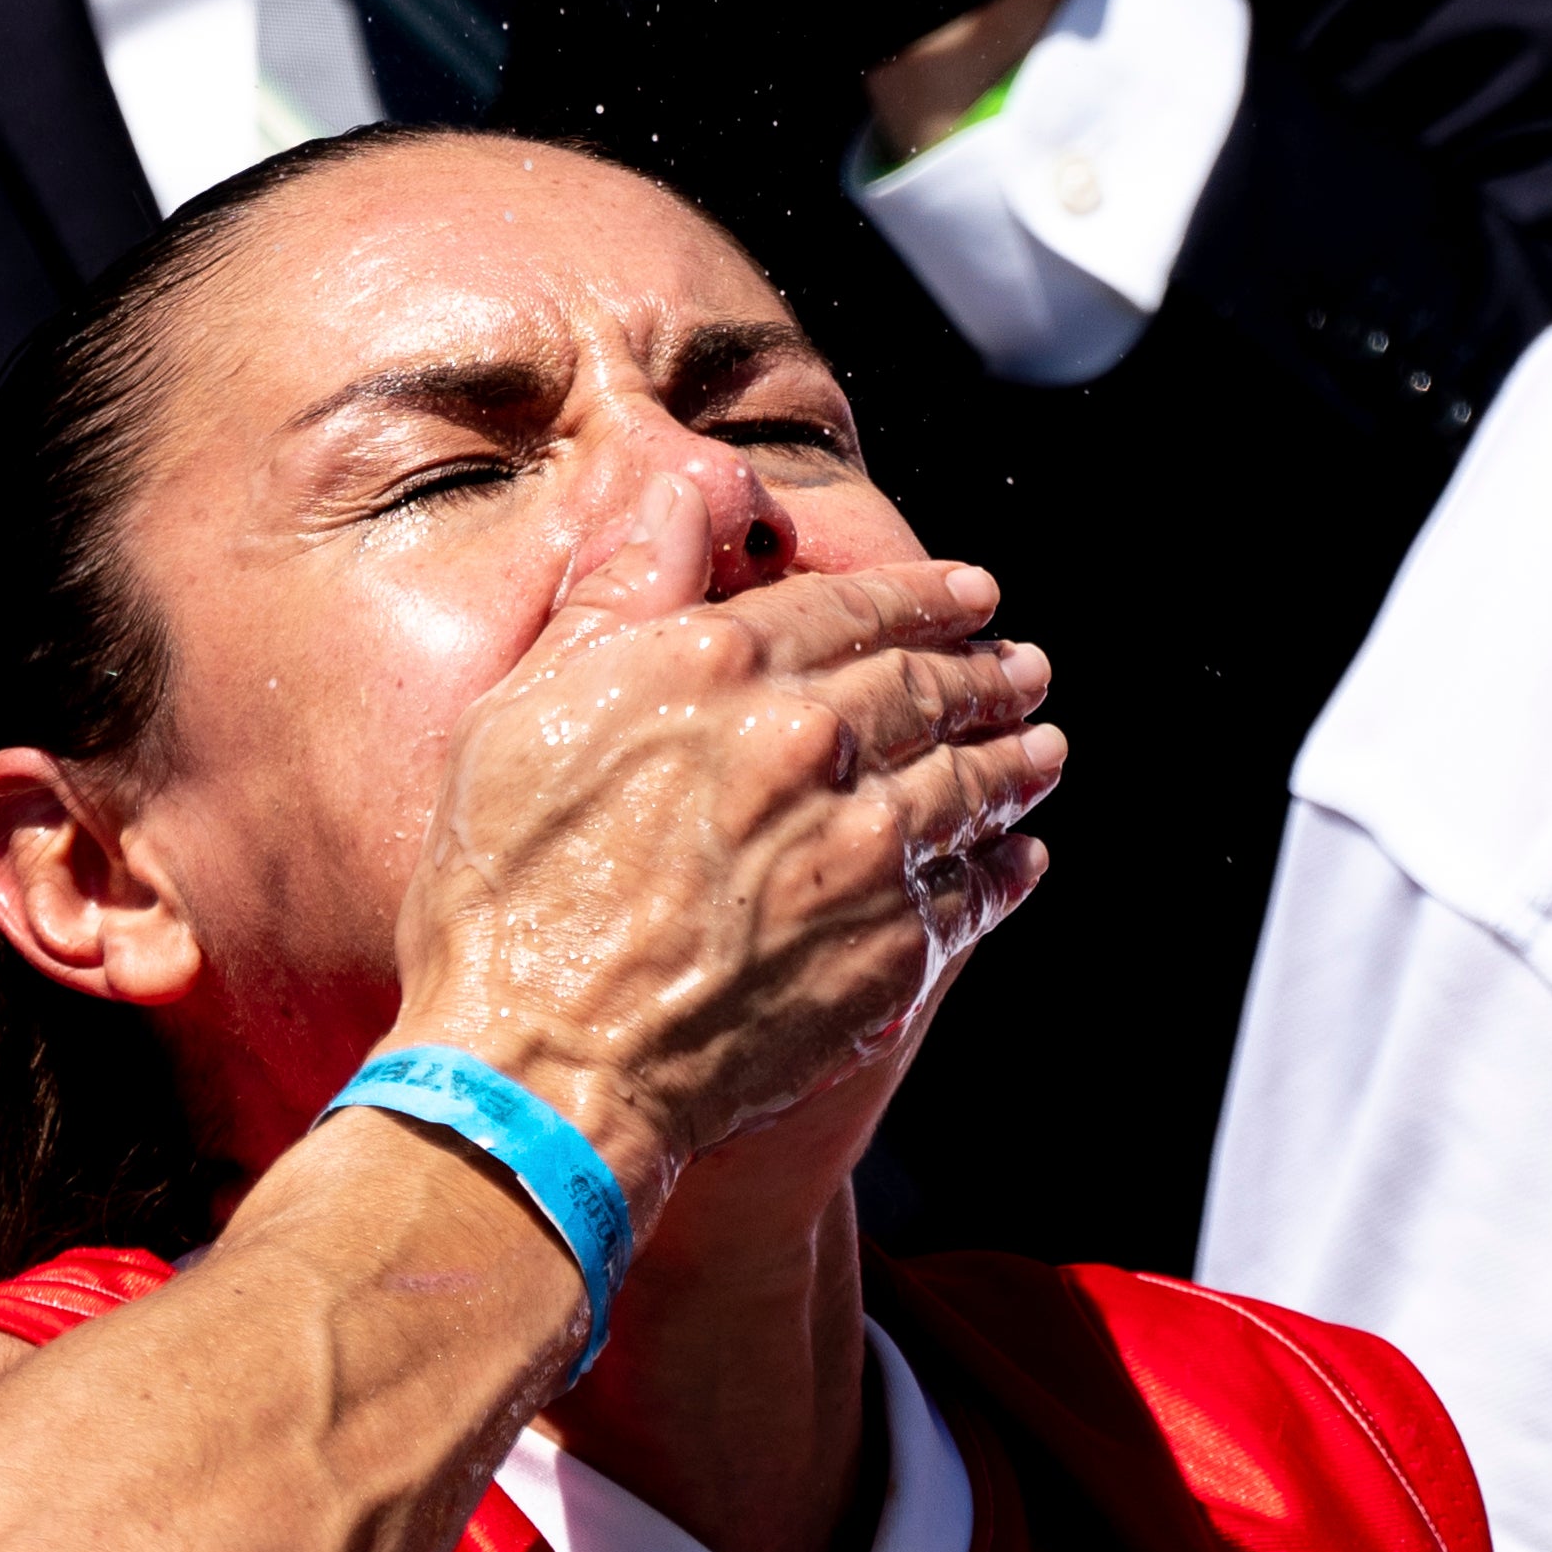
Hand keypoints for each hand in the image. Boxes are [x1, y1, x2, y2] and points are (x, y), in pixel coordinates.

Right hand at [383, 470, 1057, 1220]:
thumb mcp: (529, 704)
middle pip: (931, 691)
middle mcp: (811, 744)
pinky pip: (974, 894)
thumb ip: (626, 588)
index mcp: (725, 666)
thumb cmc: (507, 889)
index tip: (974, 596)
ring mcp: (862, 850)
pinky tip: (1021, 857)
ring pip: (971, 785)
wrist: (540, 1061)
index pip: (859, 607)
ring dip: (1016, 761)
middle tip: (1026, 670)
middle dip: (989, 674)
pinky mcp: (889, 950)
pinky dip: (1007, 868)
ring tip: (1044, 751)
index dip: (926, 597)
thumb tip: (690, 491)